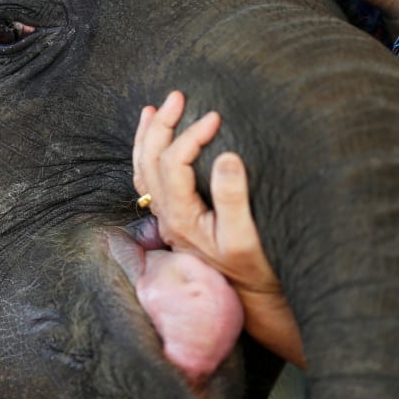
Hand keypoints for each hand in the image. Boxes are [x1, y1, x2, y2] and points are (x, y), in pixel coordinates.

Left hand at [132, 90, 304, 367]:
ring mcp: (168, 218)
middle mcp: (167, 217)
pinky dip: (148, 156)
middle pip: (150, 162)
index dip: (191, 136)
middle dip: (161, 125)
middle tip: (179, 96)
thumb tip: (226, 156)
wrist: (252, 301)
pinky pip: (150, 182)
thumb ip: (233, 197)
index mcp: (181, 218)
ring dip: (147, 137)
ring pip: (143, 171)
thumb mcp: (247, 236)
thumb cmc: (254, 269)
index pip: (174, 164)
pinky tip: (154, 141)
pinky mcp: (176, 219)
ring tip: (155, 108)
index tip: (216, 117)